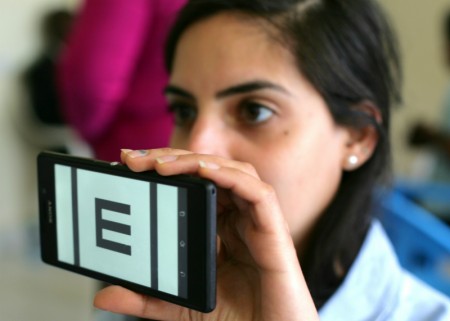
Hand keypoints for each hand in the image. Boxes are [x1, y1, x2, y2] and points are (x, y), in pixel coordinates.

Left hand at [94, 148, 318, 320]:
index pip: (194, 183)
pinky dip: (231, 176)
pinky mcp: (274, 230)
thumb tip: (103, 296)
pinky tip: (204, 171)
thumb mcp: (180, 308)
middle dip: (173, 158)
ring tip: (161, 165)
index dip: (166, 169)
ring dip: (197, 161)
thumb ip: (146, 299)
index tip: (130, 165)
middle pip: (212, 170)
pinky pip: (258, 192)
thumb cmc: (238, 320)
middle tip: (135, 159)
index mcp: (221, 227)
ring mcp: (257, 222)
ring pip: (234, 172)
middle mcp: (240, 218)